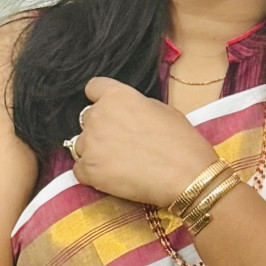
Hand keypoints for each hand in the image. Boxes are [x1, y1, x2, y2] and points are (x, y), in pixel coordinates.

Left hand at [70, 77, 216, 208]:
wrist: (186, 176)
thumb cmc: (181, 142)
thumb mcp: (161, 109)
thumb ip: (135, 106)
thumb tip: (127, 112)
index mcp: (117, 95)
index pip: (93, 87)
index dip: (100, 99)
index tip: (108, 110)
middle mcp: (98, 115)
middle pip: (87, 119)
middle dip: (100, 129)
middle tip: (120, 144)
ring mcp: (90, 144)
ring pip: (81, 145)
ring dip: (94, 152)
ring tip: (118, 163)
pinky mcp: (89, 171)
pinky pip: (79, 170)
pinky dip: (92, 174)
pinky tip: (112, 177)